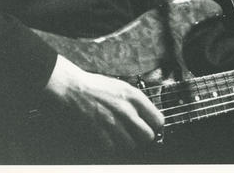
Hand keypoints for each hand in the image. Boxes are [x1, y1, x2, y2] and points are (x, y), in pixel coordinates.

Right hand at [44, 54, 163, 153]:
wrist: (75, 88)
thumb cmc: (98, 86)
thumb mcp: (123, 86)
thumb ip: (137, 101)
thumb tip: (149, 115)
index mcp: (134, 96)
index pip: (157, 120)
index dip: (156, 125)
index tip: (151, 126)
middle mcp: (126, 110)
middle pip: (148, 136)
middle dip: (144, 137)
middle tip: (138, 133)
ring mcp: (113, 123)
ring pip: (132, 145)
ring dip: (129, 142)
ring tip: (123, 134)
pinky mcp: (100, 133)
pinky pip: (114, 148)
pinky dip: (114, 146)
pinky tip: (111, 137)